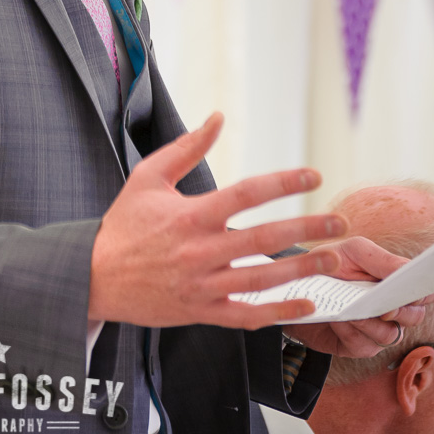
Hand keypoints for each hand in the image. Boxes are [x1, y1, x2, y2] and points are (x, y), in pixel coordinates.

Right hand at [88, 112, 347, 328]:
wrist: (95, 276)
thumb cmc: (123, 224)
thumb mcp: (148, 176)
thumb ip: (186, 147)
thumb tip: (217, 117)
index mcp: (191, 214)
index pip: (247, 194)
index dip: (284, 183)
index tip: (313, 176)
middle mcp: (201, 250)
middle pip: (265, 238)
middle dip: (307, 228)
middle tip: (339, 222)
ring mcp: (204, 284)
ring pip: (263, 278)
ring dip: (303, 269)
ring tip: (333, 259)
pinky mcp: (202, 311)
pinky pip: (247, 315)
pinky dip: (279, 312)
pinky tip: (306, 305)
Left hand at [282, 236, 430, 355]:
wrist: (296, 286)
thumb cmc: (328, 264)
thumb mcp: (352, 251)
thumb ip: (381, 260)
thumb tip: (407, 271)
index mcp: (394, 283)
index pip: (424, 294)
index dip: (422, 294)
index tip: (410, 290)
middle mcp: (391, 309)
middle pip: (414, 317)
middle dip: (399, 311)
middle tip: (382, 305)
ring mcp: (376, 330)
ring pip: (389, 335)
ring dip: (369, 322)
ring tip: (350, 309)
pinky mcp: (358, 346)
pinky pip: (364, 346)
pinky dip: (350, 332)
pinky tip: (338, 320)